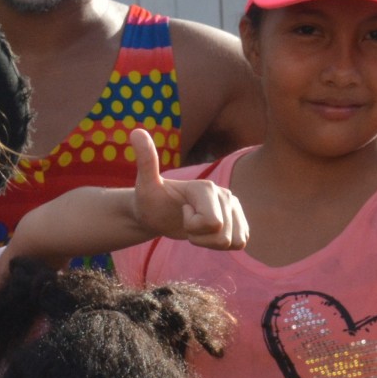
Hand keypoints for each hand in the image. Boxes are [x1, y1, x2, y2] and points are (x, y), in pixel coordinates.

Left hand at [129, 128, 247, 248]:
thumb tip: (136, 131)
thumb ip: (146, 160)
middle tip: (184, 220)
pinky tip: (206, 234)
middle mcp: (226, 194)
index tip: (180, 210)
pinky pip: (240, 243)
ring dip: (209, 243)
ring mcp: (235, 208)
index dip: (191, 226)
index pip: (212, 223)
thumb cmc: (150, 200)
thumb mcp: (145, 184)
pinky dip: (221, 245)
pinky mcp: (239, 221)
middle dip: (198, 236)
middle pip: (222, 235)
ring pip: (232, 242)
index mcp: (207, 187)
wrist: (156, 213)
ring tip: (195, 227)